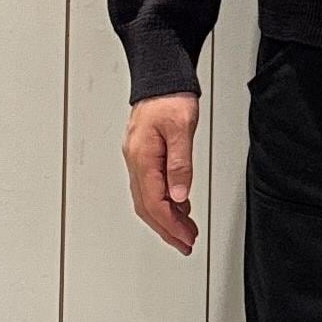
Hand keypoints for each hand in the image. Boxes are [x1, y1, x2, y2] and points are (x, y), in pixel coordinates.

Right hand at [122, 93, 199, 254]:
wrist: (161, 77)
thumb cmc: (170, 97)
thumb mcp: (181, 129)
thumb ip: (180, 163)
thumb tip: (179, 194)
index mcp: (142, 157)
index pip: (154, 202)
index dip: (170, 225)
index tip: (186, 238)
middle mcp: (136, 161)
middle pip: (147, 207)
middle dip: (167, 229)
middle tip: (185, 244)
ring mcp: (138, 159)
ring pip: (148, 199)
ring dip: (166, 219)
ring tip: (185, 231)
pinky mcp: (144, 155)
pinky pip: (151, 187)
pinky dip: (166, 202)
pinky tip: (180, 206)